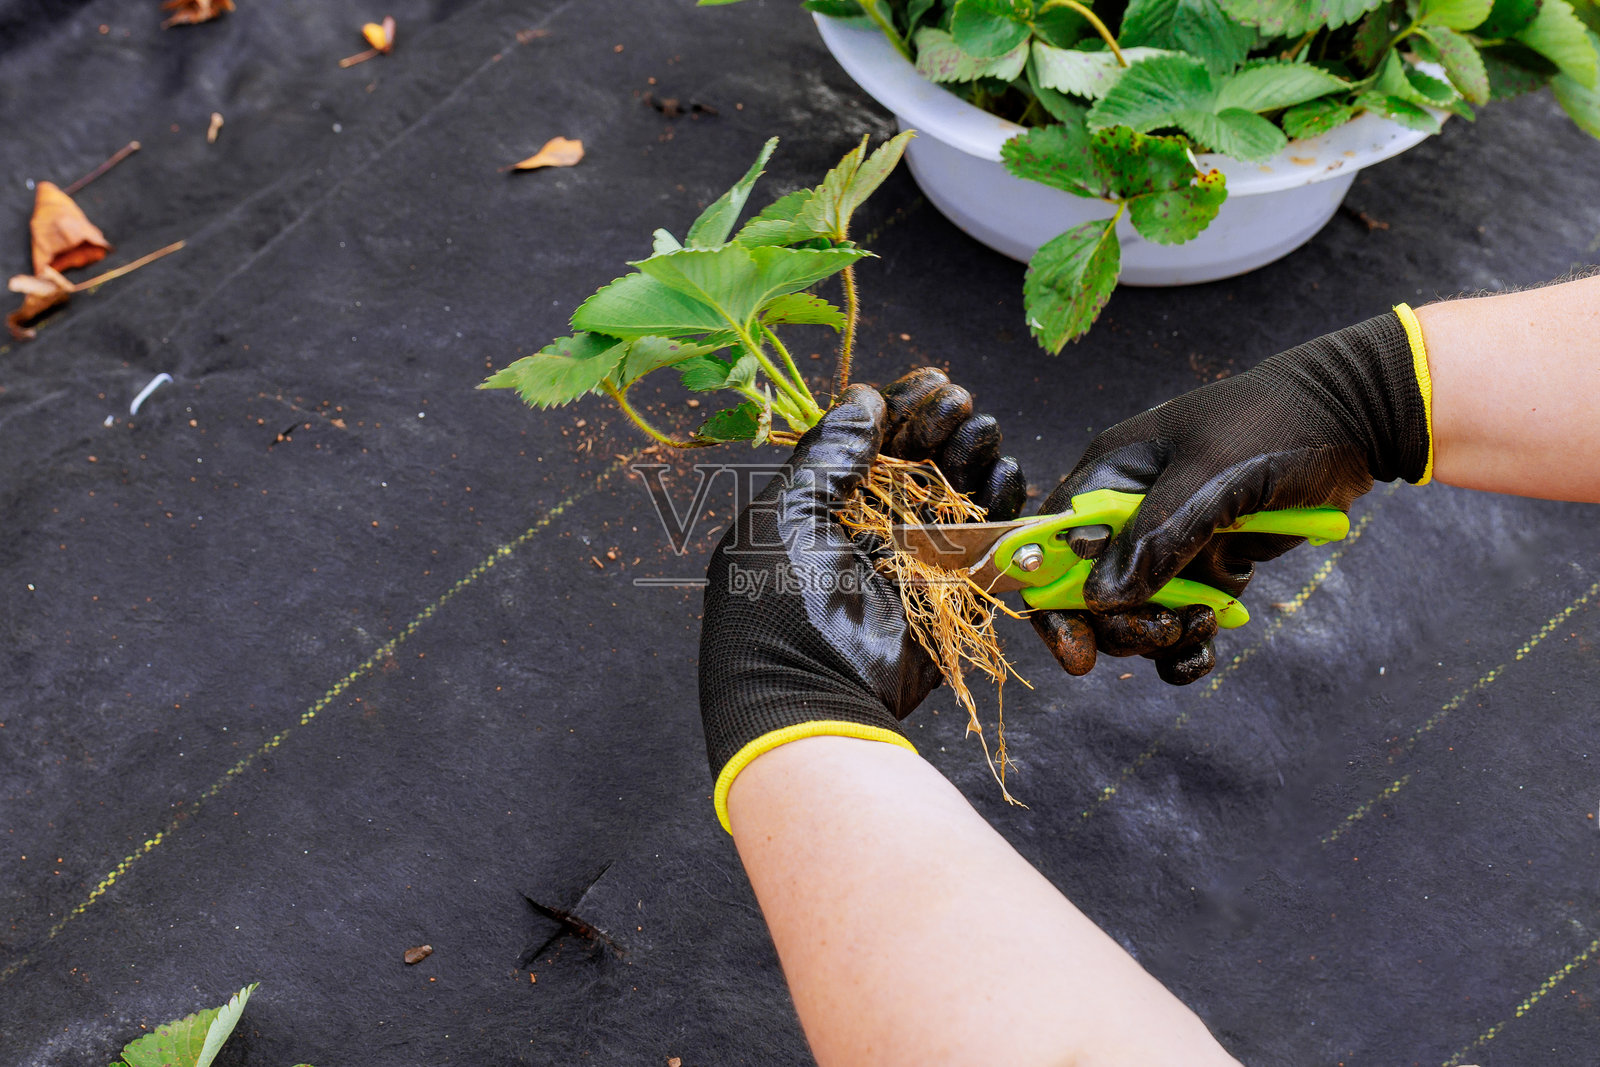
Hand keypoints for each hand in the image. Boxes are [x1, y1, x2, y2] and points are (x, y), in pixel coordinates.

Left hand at [699, 372, 1023, 827]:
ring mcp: (915, 560)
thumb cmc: (773, 600)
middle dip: (944, 426)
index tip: (933, 383)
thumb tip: (865, 398)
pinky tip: (1002, 476)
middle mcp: (871, 527)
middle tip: (958, 407)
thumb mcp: (785, 511)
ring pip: (960, 494)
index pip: (872, 440)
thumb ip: (828, 452)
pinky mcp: (953, 593)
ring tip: (981, 433)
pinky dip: (1002, 507)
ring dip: (975, 456)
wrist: (803, 691)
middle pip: (923, 460)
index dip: (904, 407)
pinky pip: (988, 543)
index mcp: (822, 503)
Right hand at [1031, 310, 1431, 683]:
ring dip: (1160, 633)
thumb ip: (1157, 534)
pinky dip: (1188, 645)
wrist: (1353, 421)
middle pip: (1093, 591)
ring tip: (1203, 623)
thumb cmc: (1274, 424)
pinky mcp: (1211, 564)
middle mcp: (1131, 511)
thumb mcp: (1211, 473)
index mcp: (1111, 475)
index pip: (1053, 543)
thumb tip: (1102, 597)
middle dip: (1121, 622)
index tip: (1077, 646)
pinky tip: (1203, 651)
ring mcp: (1172, 540)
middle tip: (1163, 630)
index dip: (1053, 597)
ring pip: (1137, 611)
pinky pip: (1182, 619)